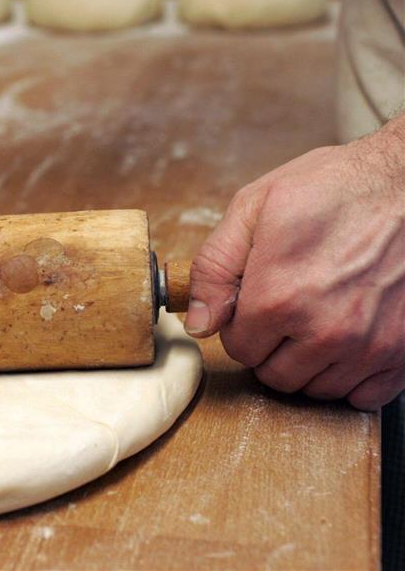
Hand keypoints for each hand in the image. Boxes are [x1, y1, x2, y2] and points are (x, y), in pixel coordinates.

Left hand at [186, 125, 404, 410]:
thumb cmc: (335, 187)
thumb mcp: (254, 208)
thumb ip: (214, 267)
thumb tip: (198, 322)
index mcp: (278, 297)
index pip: (238, 348)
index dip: (241, 325)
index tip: (256, 303)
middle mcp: (324, 330)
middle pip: (275, 375)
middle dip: (272, 347)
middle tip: (286, 310)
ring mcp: (368, 345)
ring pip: (318, 388)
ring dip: (310, 362)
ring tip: (319, 317)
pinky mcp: (403, 352)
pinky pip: (365, 395)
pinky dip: (353, 376)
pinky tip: (349, 340)